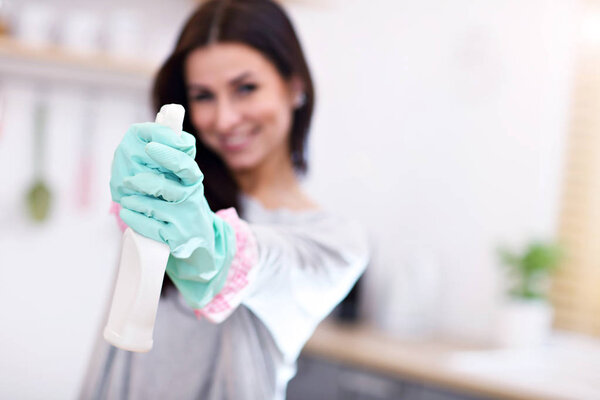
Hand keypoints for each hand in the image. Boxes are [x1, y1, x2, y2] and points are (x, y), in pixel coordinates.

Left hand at [112, 133, 235, 307]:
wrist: (199, 240)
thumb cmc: (184, 202)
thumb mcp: (185, 178)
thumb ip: (176, 153)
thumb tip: (168, 121)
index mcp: (193, 180)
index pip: (184, 164)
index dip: (168, 154)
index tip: (150, 146)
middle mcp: (191, 199)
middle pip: (168, 188)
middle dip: (145, 182)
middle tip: (129, 179)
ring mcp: (184, 221)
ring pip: (154, 208)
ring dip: (135, 201)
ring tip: (127, 198)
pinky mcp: (175, 239)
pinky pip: (150, 228)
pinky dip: (135, 219)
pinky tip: (128, 213)